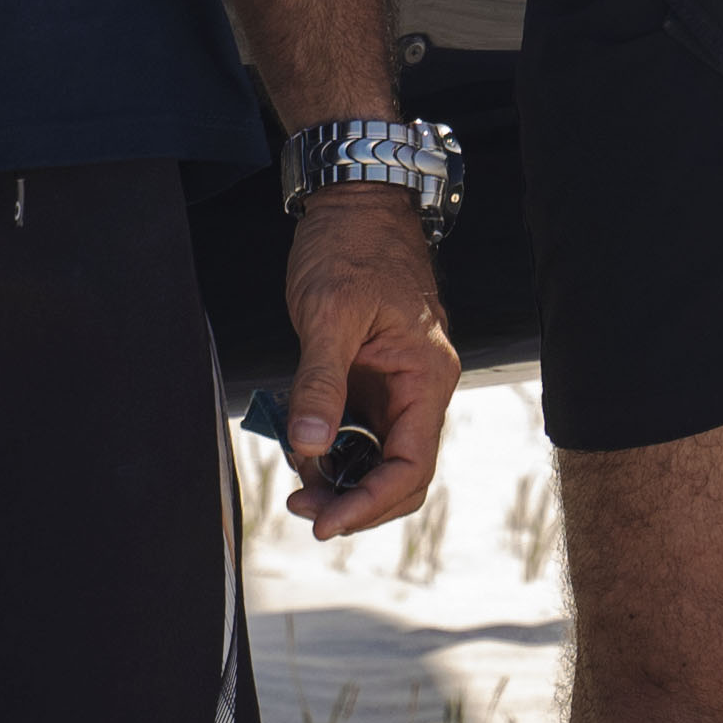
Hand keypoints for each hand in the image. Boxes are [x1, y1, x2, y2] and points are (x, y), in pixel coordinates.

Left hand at [275, 191, 459, 542]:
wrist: (354, 200)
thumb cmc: (351, 245)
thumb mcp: (329, 313)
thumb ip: (320, 383)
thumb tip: (311, 448)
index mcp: (425, 375)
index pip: (412, 465)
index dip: (371, 503)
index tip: (326, 522)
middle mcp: (419, 387)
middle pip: (400, 473)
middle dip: (354, 499)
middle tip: (302, 506)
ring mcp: (397, 385)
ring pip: (378, 456)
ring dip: (340, 478)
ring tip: (296, 476)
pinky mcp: (374, 378)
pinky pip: (359, 430)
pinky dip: (331, 448)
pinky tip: (302, 445)